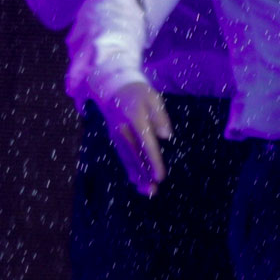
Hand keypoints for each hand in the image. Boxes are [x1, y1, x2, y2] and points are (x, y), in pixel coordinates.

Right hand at [98, 81, 171, 196]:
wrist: (112, 88)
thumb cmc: (139, 93)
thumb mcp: (153, 98)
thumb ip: (160, 116)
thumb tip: (167, 136)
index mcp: (134, 119)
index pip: (146, 144)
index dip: (153, 161)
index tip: (160, 176)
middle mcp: (122, 130)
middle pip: (135, 156)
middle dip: (145, 174)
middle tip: (154, 190)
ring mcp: (116, 136)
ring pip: (127, 160)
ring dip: (137, 176)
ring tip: (148, 191)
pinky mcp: (115, 139)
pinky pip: (123, 157)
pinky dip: (130, 170)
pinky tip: (137, 181)